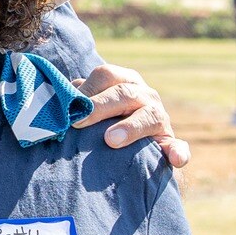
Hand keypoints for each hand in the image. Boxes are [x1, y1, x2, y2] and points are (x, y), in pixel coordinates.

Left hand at [73, 63, 188, 168]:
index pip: (107, 75)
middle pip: (125, 94)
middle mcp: (144, 95)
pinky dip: (178, 151)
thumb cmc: (98, 122)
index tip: (69, 110)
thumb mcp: (88, 107)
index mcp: (123, 82)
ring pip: (151, 116)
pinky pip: (177, 146)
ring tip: (111, 140)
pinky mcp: (170, 143)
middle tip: (79, 123)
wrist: (127, 151)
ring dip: (131, 127)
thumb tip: (57, 103)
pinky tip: (175, 159)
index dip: (87, 90)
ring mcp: (160, 118)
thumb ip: (76, 101)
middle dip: (100, 107)